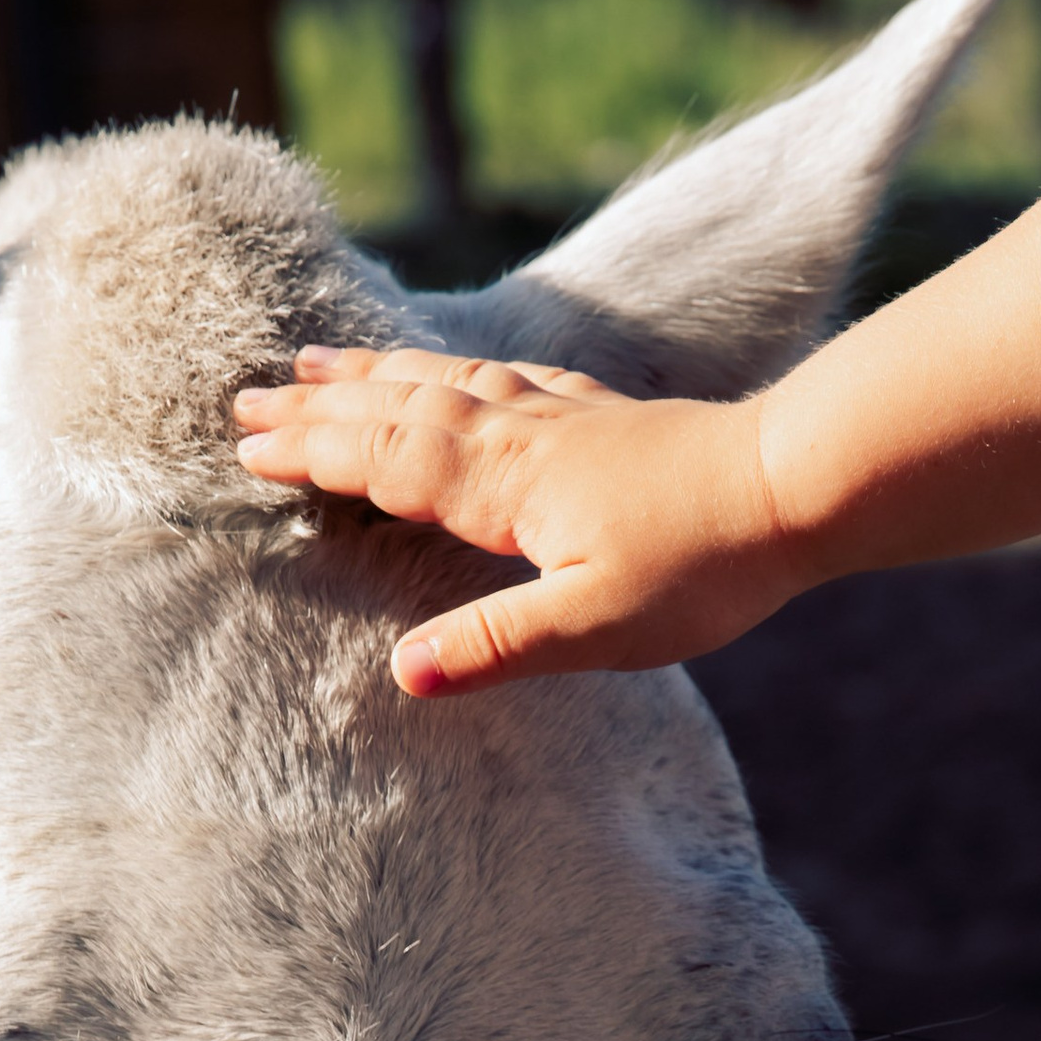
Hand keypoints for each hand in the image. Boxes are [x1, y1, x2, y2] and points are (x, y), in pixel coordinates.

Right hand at [233, 347, 808, 691]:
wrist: (794, 486)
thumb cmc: (703, 565)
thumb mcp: (597, 627)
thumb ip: (498, 647)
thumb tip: (405, 677)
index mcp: (505, 487)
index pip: (385, 462)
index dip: (314, 454)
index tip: (248, 448)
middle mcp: (521, 437)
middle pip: (398, 411)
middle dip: (319, 407)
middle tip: (246, 398)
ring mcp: (560, 416)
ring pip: (443, 383)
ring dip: (373, 375)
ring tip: (317, 363)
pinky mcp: (599, 415)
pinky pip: (501, 380)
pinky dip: (453, 370)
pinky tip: (452, 371)